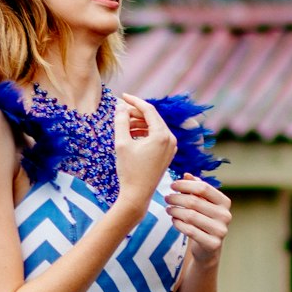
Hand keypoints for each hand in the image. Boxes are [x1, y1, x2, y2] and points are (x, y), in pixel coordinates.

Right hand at [113, 95, 177, 216]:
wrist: (137, 196)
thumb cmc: (129, 171)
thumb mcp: (122, 144)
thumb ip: (121, 121)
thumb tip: (120, 106)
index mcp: (162, 135)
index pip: (148, 109)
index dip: (134, 101)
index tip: (122, 96)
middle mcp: (170, 139)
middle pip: (152, 117)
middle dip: (136, 113)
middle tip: (120, 112)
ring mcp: (171, 147)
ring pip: (154, 127)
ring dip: (139, 124)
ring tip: (123, 126)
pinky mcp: (167, 154)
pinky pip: (157, 137)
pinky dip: (145, 133)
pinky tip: (131, 136)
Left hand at [165, 174, 231, 263]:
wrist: (208, 249)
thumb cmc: (203, 222)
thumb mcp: (202, 204)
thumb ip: (196, 189)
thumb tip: (186, 174)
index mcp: (224, 202)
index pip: (203, 188)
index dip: (186, 185)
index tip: (173, 185)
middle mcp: (225, 215)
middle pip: (195, 202)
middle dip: (177, 198)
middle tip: (167, 198)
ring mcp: (220, 230)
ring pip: (190, 216)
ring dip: (175, 211)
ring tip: (168, 209)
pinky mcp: (212, 244)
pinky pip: (190, 231)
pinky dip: (178, 224)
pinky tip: (174, 220)